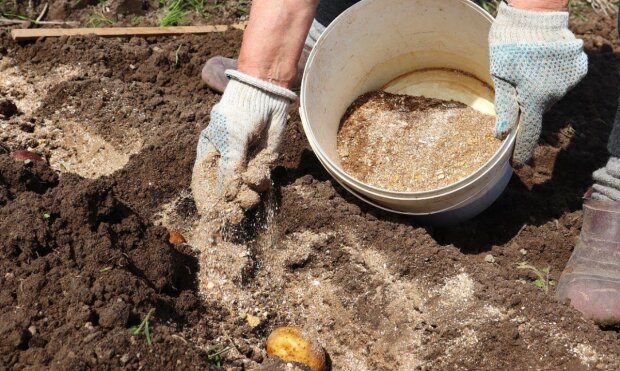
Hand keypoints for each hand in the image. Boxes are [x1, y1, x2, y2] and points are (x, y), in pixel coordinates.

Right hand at [192, 70, 295, 225]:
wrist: (267, 96)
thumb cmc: (240, 112)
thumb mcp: (232, 138)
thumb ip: (230, 166)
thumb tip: (227, 193)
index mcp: (210, 155)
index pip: (204, 183)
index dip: (207, 201)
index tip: (211, 217)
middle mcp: (226, 163)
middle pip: (225, 192)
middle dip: (230, 205)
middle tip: (235, 216)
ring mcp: (245, 164)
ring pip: (245, 190)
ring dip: (247, 196)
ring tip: (250, 196)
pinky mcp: (263, 163)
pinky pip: (261, 181)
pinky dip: (261, 183)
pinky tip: (259, 177)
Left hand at [490, 2, 586, 164]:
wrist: (536, 14)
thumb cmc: (510, 44)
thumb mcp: (499, 76)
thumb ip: (503, 107)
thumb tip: (501, 134)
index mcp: (534, 99)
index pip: (529, 133)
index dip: (522, 150)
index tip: (517, 164)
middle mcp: (556, 94)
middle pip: (537, 110)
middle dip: (526, 106)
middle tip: (515, 86)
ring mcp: (570, 81)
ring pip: (549, 95)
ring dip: (538, 89)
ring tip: (528, 68)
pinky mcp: (578, 68)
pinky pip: (561, 80)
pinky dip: (551, 77)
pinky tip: (542, 62)